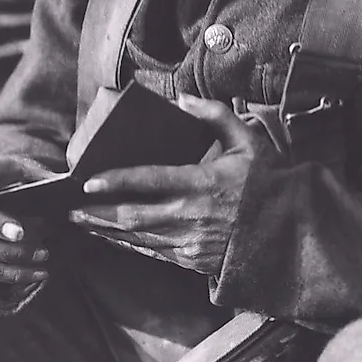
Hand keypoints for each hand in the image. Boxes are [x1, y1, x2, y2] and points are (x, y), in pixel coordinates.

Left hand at [70, 95, 262, 274]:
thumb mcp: (249, 142)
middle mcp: (192, 216)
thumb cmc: (268, 184)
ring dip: (107, 230)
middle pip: (133, 217)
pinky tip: (114, 235)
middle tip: (70, 209)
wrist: (291, 234)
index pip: (150, 181)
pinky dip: (130, 243)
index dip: (117, 181)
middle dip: (97, 213)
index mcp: (203, 184)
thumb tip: (183, 100)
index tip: (89, 181)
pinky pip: (154, 252)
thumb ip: (215, 116)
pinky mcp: (194, 261)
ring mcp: (192, 243)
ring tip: (83, 221)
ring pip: (139, 238)